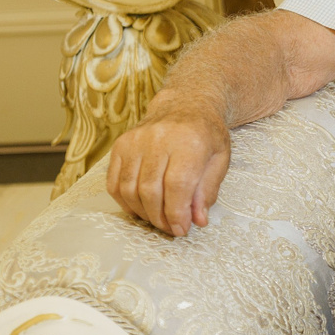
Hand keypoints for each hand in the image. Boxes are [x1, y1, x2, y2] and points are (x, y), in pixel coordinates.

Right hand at [105, 107, 231, 236]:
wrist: (185, 105)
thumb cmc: (205, 134)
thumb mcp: (220, 159)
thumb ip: (208, 190)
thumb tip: (197, 220)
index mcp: (189, 141)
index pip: (177, 185)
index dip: (177, 213)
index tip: (181, 229)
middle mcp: (159, 138)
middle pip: (150, 190)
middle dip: (160, 217)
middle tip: (170, 228)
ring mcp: (135, 141)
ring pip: (129, 189)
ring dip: (143, 212)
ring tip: (158, 219)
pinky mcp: (120, 145)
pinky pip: (114, 182)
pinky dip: (125, 202)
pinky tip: (140, 208)